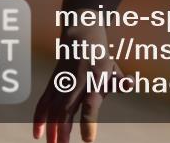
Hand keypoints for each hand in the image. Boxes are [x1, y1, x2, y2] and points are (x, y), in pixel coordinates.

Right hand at [32, 28, 118, 142]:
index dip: (88, 121)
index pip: (91, 103)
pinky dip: (39, 118)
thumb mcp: (113, 68)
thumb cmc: (100, 57)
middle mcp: (76, 82)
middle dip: (64, 130)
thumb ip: (120, 81)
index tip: (88, 139)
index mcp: (95, 80)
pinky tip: (38, 135)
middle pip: (67, 110)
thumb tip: (131, 83)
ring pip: (53, 108)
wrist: (80, 37)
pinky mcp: (52, 84)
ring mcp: (62, 83)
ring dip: (52, 128)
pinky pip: (43, 103)